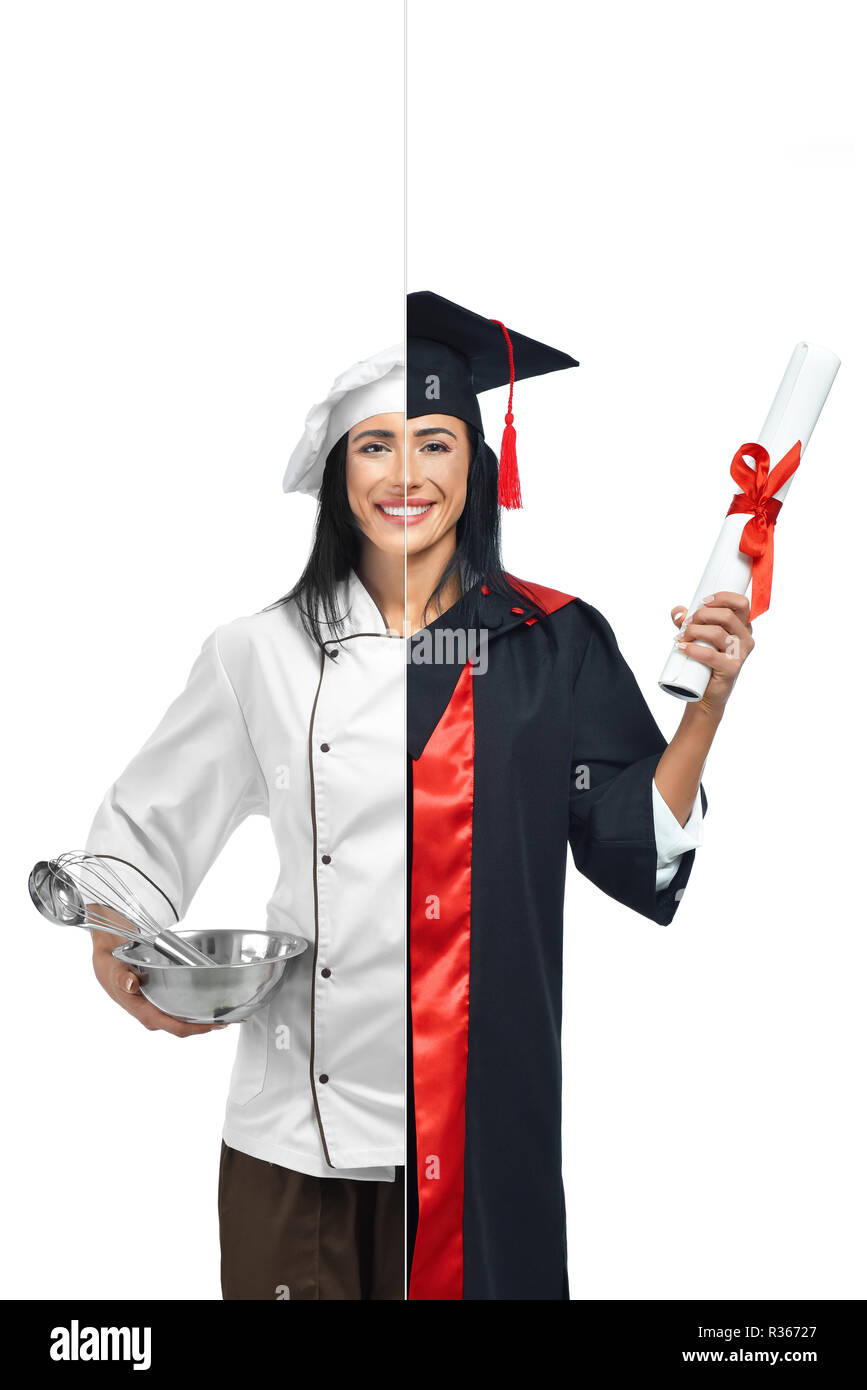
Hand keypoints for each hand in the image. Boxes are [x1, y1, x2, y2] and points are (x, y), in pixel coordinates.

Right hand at [91, 935, 226, 1037]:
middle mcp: (154, 1015)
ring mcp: (158, 1011)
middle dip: (209, 1025)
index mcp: (145, 1012)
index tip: (218, 1024)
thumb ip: (122, 978)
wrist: (107, 963)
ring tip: (230, 1012)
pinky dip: (199, 1009)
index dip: (198, 1028)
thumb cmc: (112, 967)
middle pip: (186, 1027)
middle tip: (234, 1017)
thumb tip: (130, 985)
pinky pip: (183, 1010)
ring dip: (206, 1018)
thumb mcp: (114, 970)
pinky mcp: (161, 1004)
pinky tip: (213, 1003)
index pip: (176, 1027)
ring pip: (186, 1020)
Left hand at [671, 590, 754, 719]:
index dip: (722, 597)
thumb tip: (678, 611)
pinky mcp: (732, 668)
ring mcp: (740, 654)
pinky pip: (711, 655)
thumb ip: (687, 620)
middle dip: (702, 615)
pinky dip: (692, 649)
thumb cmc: (704, 660)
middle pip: (727, 616)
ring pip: (717, 633)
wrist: (706, 692)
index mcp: (742, 626)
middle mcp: (746, 638)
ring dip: (694, 631)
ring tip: (680, 637)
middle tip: (686, 623)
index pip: (741, 603)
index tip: (702, 601)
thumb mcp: (697, 636)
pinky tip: (681, 648)